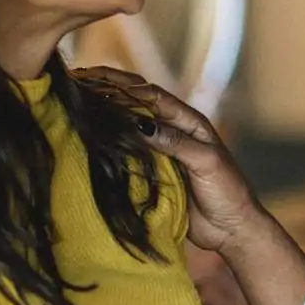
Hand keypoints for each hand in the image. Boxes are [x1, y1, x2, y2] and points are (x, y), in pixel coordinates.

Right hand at [74, 67, 260, 253]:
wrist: (231, 229)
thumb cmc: (227, 192)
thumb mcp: (206, 162)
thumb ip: (177, 143)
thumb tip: (140, 125)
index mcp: (189, 122)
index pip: (151, 95)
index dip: (123, 83)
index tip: (94, 75)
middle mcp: (171, 133)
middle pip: (135, 107)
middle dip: (107, 93)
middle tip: (74, 84)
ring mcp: (160, 153)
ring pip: (127, 130)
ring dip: (104, 118)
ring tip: (73, 106)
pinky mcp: (152, 175)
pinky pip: (126, 157)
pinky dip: (109, 148)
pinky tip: (87, 142)